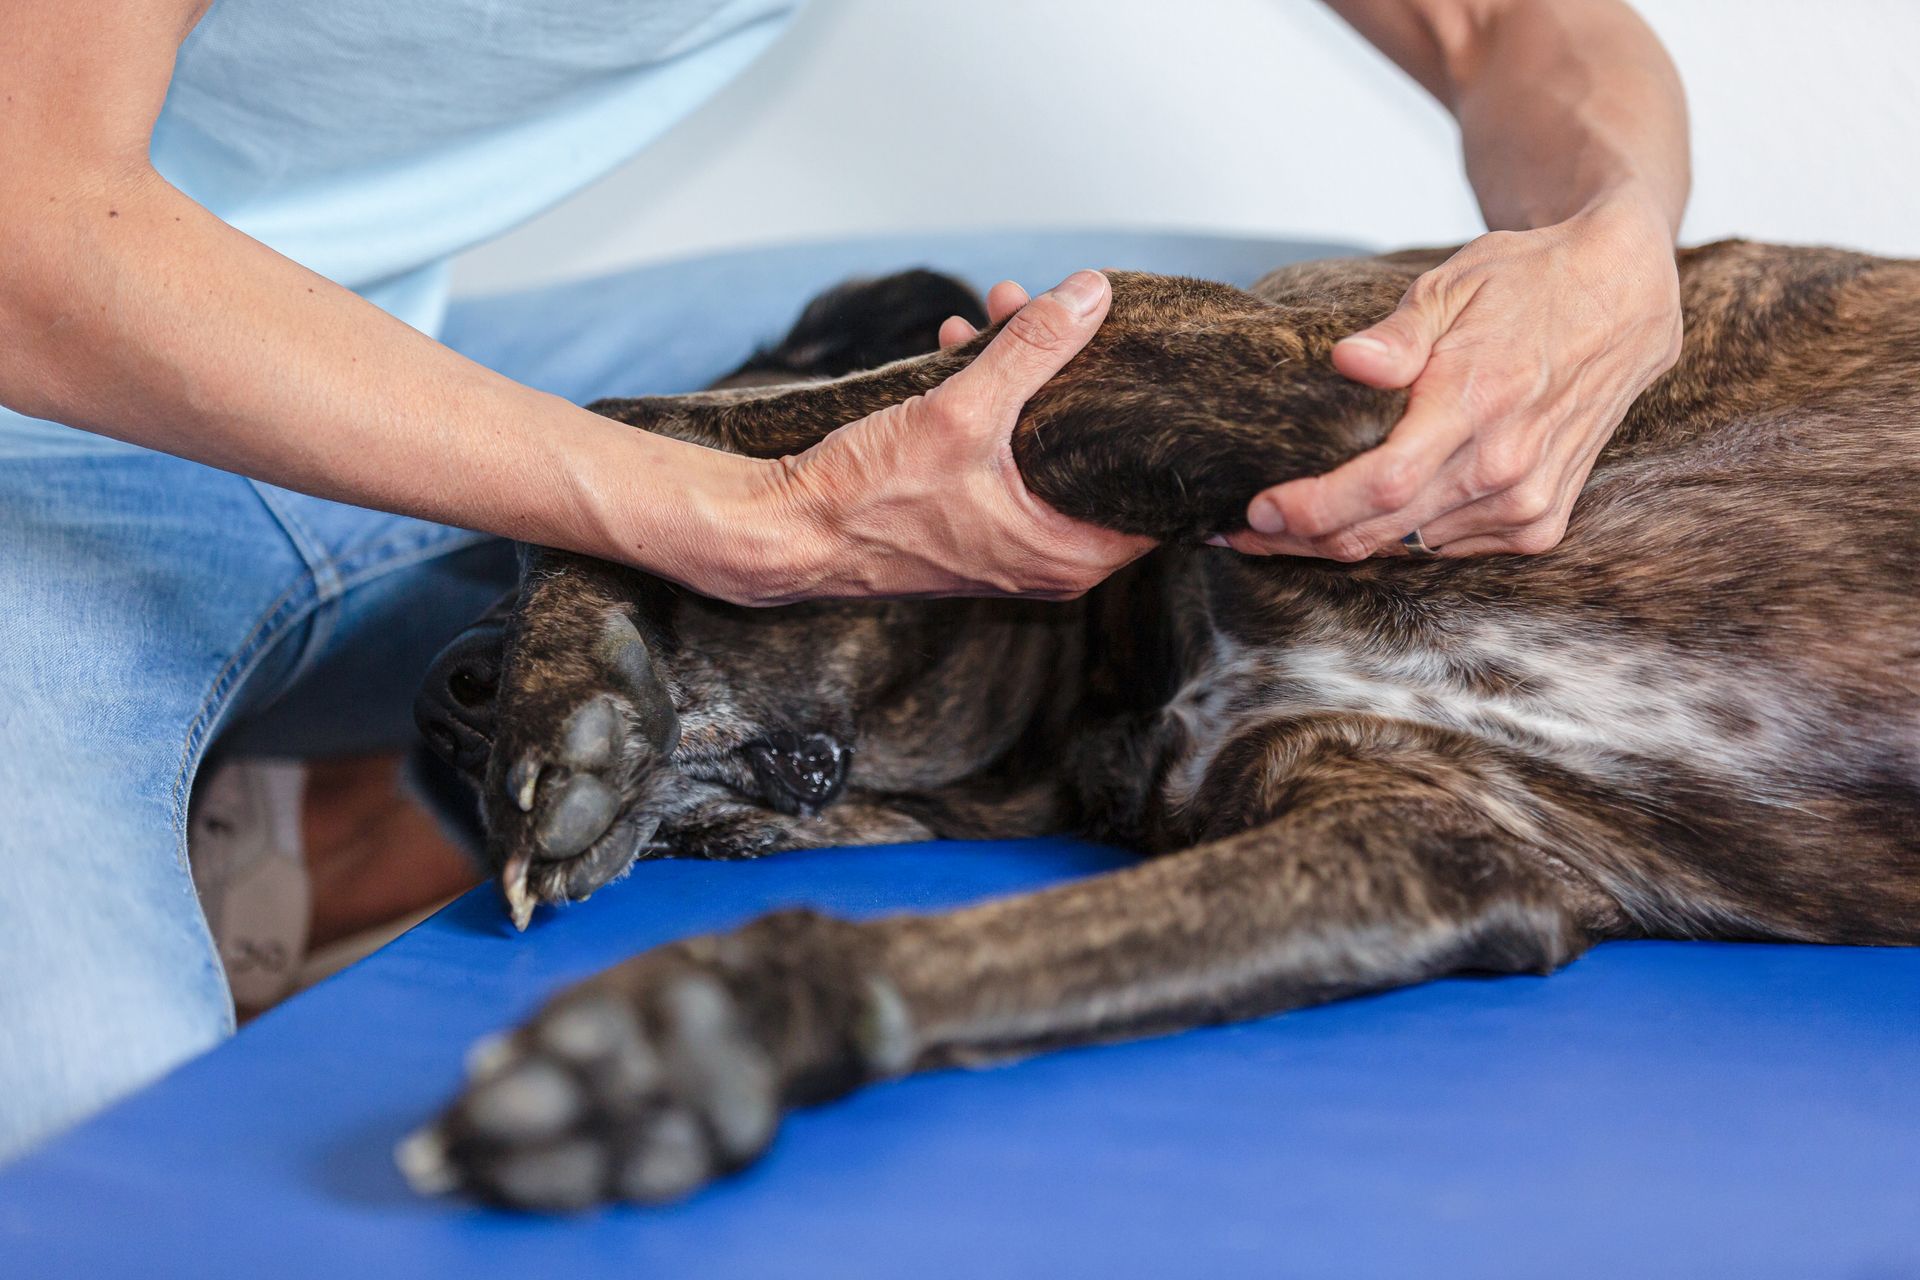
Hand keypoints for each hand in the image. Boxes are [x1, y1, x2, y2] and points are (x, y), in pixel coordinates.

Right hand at [720, 270, 1154, 603]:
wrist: (787, 532)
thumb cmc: (870, 498)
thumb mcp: (962, 411)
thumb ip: (1034, 350)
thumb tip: (1092, 295)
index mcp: (1069, 554)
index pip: (1156, 495)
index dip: (1156, 422)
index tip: (1145, 361)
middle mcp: (1049, 560)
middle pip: (1096, 456)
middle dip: (1076, 374)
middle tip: (1060, 312)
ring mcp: (1010, 545)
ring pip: (1045, 450)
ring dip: (1027, 378)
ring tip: (1002, 310)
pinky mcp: (972, 524)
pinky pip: (1004, 458)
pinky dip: (993, 405)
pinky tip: (961, 347)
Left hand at [1220, 198, 1682, 559]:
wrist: (1623, 299)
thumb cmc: (1526, 283)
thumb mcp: (1453, 285)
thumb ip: (1398, 335)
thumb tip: (1347, 360)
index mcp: (1478, 404)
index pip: (1379, 485)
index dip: (1309, 509)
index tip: (1254, 511)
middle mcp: (1506, 466)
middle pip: (1382, 530)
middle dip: (1302, 537)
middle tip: (1242, 533)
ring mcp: (1527, 503)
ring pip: (1408, 548)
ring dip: (1344, 544)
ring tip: (1286, 532)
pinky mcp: (1540, 524)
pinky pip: (1446, 549)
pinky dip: (1399, 540)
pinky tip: (1359, 524)